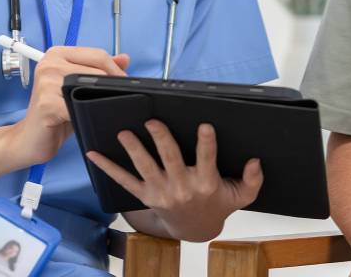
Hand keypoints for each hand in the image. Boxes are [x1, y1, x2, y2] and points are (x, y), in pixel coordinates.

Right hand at [5, 46, 129, 166]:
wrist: (29, 140)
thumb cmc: (55, 113)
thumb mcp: (78, 88)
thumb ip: (100, 71)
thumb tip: (124, 58)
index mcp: (57, 54)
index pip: (97, 54)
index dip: (116, 70)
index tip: (125, 83)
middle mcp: (49, 63)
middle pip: (97, 69)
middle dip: (113, 85)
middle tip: (118, 99)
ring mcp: (46, 82)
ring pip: (90, 86)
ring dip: (101, 99)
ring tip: (100, 109)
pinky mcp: (47, 103)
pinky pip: (79, 106)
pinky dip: (87, 114)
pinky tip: (85, 119)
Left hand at [87, 120, 261, 240]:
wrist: (195, 229)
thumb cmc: (217, 205)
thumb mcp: (241, 196)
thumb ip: (252, 179)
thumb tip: (255, 161)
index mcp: (205, 183)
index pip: (207, 159)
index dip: (206, 143)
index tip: (205, 126)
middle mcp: (182, 186)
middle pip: (170, 159)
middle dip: (161, 139)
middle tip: (153, 122)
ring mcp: (161, 191)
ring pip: (145, 167)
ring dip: (134, 149)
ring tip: (124, 133)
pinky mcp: (146, 195)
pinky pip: (124, 181)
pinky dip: (108, 168)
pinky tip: (94, 154)